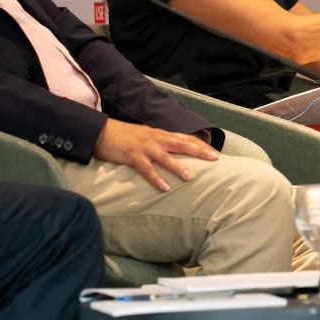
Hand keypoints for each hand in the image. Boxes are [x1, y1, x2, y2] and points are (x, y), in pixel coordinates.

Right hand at [94, 119, 219, 191]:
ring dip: (178, 166)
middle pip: (182, 143)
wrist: (102, 131)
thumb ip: (162, 144)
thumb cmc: (126, 137)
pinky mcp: (132, 155)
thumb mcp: (148, 137)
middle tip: (215, 158)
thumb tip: (177, 153)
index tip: (216, 153)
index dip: (201, 145)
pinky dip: (156, 178)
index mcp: (161, 134)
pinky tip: (164, 188)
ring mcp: (144, 147)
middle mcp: (156, 138)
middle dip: (199, 150)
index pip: (186, 138)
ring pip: (165, 156)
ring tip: (190, 177)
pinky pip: (146, 168)